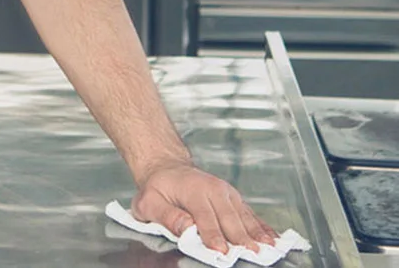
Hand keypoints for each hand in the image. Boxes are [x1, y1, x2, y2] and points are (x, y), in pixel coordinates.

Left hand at [131, 159, 277, 254]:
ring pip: (244, 216)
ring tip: (269, 250)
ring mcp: (228, 193)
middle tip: (252, 255)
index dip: (213, 235)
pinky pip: (251, 215)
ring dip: (256, 234)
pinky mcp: (235, 199)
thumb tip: (185, 227)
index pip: (205, 216)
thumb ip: (166, 215)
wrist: (168, 168)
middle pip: (229, 218)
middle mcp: (214, 189)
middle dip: (240, 238)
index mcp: (193, 189)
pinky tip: (273, 239)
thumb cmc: (159, 188)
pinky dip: (263, 227)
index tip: (220, 250)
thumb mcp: (149, 201)